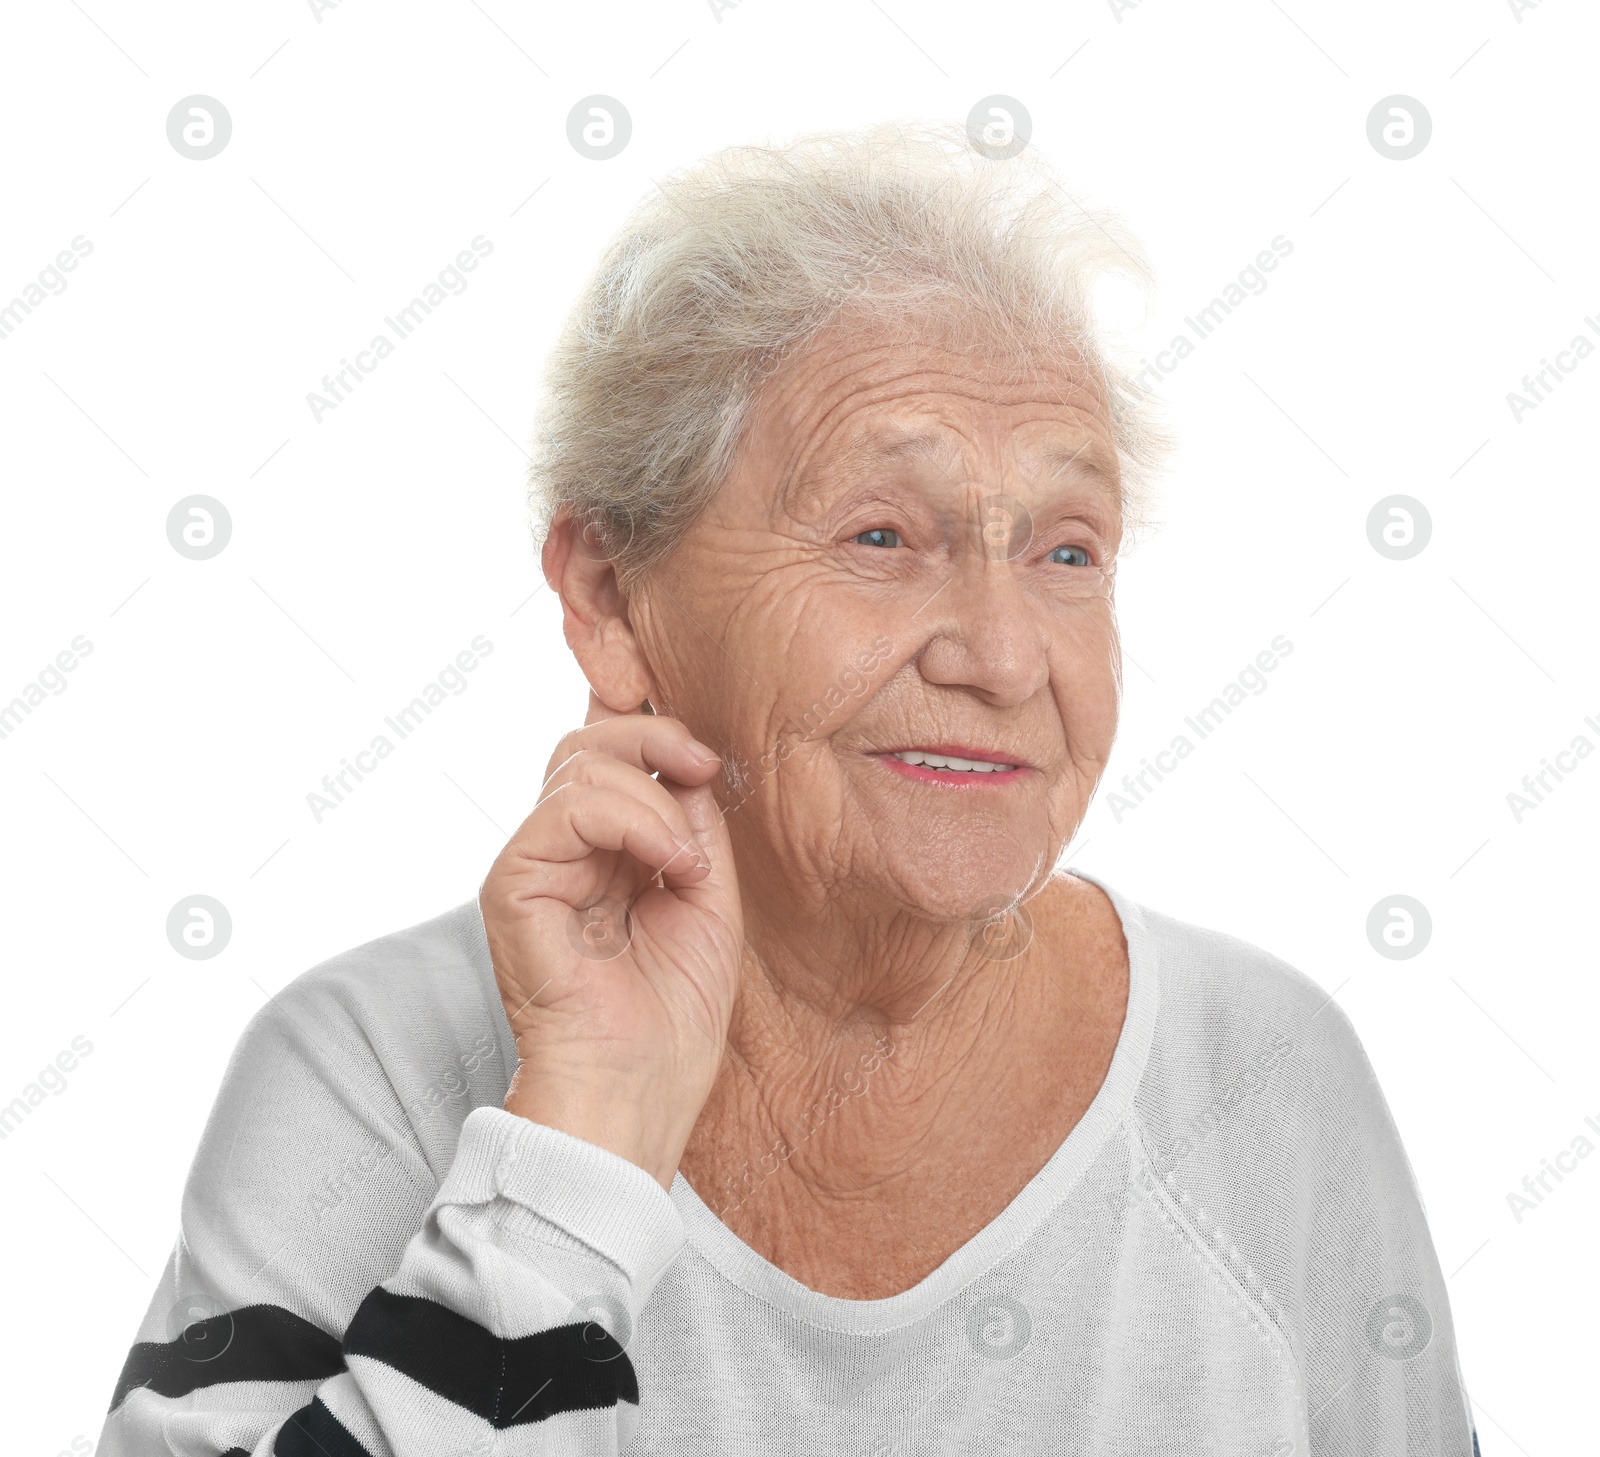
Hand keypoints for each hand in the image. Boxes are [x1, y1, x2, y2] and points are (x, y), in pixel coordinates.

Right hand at [479, 692, 741, 1188]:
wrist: (639, 1091)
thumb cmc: (672, 1016)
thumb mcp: (706, 898)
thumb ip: (692, 824)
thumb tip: (686, 761)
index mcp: (603, 852)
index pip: (606, 755)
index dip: (645, 724)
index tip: (705, 752)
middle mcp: (561, 851)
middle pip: (587, 744)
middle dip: (654, 736)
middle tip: (704, 768)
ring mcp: (534, 865)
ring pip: (579, 765)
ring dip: (654, 798)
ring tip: (690, 864)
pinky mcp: (513, 885)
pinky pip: (565, 811)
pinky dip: (632, 820)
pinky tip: (671, 865)